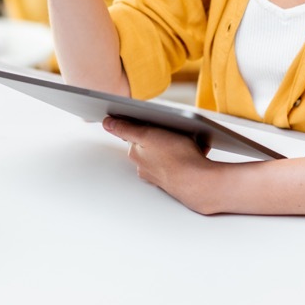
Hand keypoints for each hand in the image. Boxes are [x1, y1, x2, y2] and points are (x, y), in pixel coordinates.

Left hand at [102, 117, 221, 213]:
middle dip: (164, 134)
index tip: (158, 121)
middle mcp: (145, 166)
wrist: (198, 183)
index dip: (148, 124)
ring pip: (168, 152)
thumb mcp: (148, 135)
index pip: (136, 133)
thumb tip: (107, 123)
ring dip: (178, 143)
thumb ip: (126, 129)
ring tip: (189, 141)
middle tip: (176, 131)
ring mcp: (160, 173)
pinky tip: (197, 151)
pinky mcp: (176, 177)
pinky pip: (181, 160)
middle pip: (152, 142)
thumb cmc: (175, 158)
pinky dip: (189, 153)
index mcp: (136, 154)